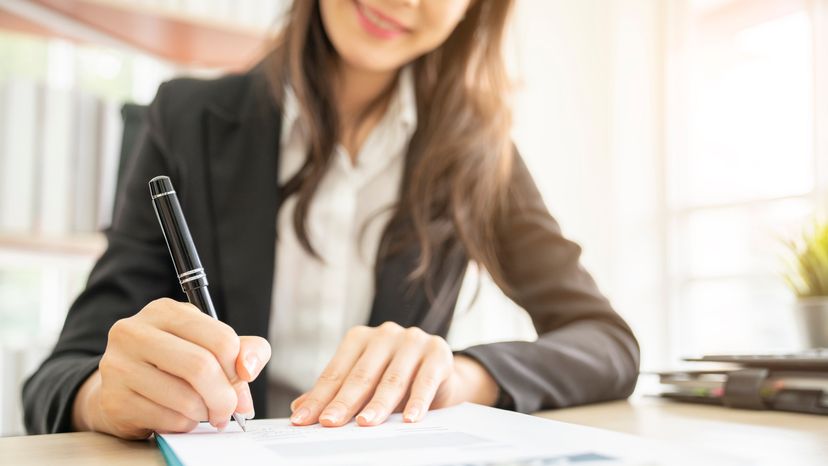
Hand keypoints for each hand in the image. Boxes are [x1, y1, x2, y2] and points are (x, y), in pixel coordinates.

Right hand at [71, 298, 271, 438]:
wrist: (121, 388)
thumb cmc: (172, 364)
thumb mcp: (209, 345)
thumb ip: (242, 349)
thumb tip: (249, 369)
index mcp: (165, 311)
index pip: (220, 338)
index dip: (238, 366)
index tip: (239, 379)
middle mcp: (135, 332)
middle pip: (200, 367)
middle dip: (224, 396)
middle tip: (229, 409)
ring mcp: (118, 365)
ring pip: (185, 398)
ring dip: (205, 412)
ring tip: (203, 411)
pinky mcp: (114, 399)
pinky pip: (168, 420)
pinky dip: (184, 424)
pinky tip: (178, 416)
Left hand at [289, 322, 497, 427]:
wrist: (443, 374)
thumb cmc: (397, 379)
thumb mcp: (366, 384)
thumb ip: (336, 392)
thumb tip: (300, 407)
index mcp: (361, 338)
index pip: (336, 372)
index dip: (319, 397)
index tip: (303, 419)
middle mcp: (386, 334)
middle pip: (361, 374)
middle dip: (344, 402)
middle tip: (329, 423)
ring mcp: (413, 341)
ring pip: (391, 379)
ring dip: (378, 404)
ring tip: (365, 423)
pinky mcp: (439, 352)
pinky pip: (426, 380)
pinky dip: (417, 401)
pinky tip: (409, 418)